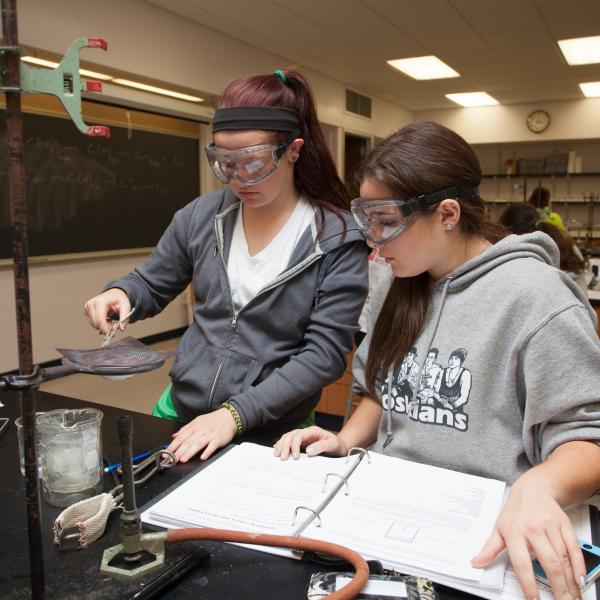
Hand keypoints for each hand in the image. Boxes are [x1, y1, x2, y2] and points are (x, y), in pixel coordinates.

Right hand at [84, 288, 130, 334]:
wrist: (114, 294)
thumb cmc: (119, 300)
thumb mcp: (126, 307)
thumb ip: (124, 318)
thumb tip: (121, 328)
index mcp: (100, 302)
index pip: (100, 320)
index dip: (105, 329)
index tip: (113, 334)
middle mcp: (91, 304)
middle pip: (96, 324)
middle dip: (105, 328)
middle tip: (114, 325)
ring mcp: (87, 307)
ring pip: (93, 325)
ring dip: (103, 326)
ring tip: (111, 321)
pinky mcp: (86, 311)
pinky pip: (92, 323)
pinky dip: (100, 324)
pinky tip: (106, 319)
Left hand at [168, 408, 237, 461]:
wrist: (230, 416)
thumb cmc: (213, 420)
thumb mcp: (198, 421)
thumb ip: (185, 429)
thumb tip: (175, 436)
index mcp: (194, 426)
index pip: (181, 436)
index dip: (173, 445)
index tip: (166, 453)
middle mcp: (201, 430)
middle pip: (188, 441)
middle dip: (179, 451)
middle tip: (171, 459)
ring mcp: (210, 434)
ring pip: (198, 443)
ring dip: (190, 452)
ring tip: (183, 459)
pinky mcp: (219, 439)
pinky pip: (212, 445)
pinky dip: (207, 451)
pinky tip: (203, 457)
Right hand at [273, 426, 346, 459]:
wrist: (340, 447)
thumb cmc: (337, 445)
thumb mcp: (332, 445)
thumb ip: (321, 447)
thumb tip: (309, 450)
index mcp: (313, 431)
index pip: (299, 435)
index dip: (294, 445)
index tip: (295, 456)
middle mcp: (306, 432)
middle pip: (291, 435)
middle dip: (285, 445)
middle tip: (283, 457)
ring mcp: (303, 437)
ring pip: (288, 437)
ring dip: (281, 445)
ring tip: (277, 454)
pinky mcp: (301, 442)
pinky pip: (289, 441)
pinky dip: (282, 444)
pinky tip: (278, 449)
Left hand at [471, 477, 584, 599]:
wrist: (533, 489)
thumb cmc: (515, 511)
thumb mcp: (499, 528)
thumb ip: (489, 549)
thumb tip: (476, 563)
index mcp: (514, 532)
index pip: (521, 563)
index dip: (528, 584)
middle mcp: (532, 529)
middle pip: (548, 563)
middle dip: (558, 588)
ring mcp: (550, 526)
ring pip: (562, 558)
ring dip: (569, 581)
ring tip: (572, 596)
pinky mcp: (564, 524)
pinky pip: (574, 548)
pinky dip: (579, 566)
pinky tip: (579, 580)